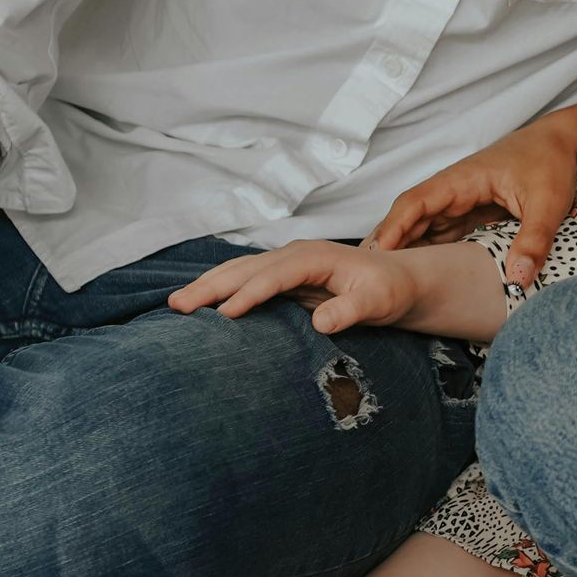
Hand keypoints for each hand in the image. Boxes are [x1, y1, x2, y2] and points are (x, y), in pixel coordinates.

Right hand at [169, 240, 421, 334]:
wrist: (400, 281)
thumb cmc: (390, 291)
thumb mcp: (379, 301)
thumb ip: (351, 310)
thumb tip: (320, 322)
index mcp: (316, 256)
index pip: (275, 274)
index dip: (250, 293)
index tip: (226, 314)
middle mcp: (296, 254)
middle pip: (247, 267)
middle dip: (212, 285)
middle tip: (178, 307)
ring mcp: (287, 263)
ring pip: (239, 270)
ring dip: (208, 286)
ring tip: (176, 304)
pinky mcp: (283, 277)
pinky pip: (245, 280)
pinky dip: (220, 288)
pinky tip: (201, 303)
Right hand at [371, 99, 576, 281]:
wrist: (566, 141)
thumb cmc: (551, 160)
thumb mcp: (548, 202)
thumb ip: (533, 240)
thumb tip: (517, 279)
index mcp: (462, 180)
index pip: (415, 203)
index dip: (392, 229)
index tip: (375, 256)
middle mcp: (454, 191)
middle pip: (410, 219)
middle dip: (390, 247)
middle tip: (371, 283)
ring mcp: (461, 203)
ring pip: (424, 230)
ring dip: (407, 254)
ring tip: (388, 288)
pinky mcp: (472, 214)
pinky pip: (443, 235)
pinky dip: (430, 254)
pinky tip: (421, 279)